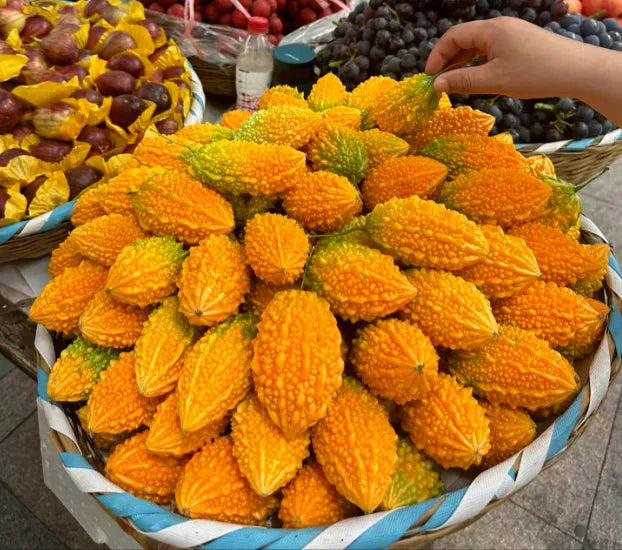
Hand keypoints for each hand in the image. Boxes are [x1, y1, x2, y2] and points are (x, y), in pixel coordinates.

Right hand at [425, 17, 587, 98]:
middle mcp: (498, 27)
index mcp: (490, 30)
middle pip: (464, 39)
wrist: (575, 70)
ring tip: (454, 83)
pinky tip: (476, 78)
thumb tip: (437, 84)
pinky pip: (490, 50)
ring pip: (477, 46)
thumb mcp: (494, 80)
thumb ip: (463, 81)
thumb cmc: (533, 73)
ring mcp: (510, 34)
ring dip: (462, 63)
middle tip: (439, 82)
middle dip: (448, 59)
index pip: (453, 36)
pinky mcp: (519, 43)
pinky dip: (478, 63)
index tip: (429, 77)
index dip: (437, 55)